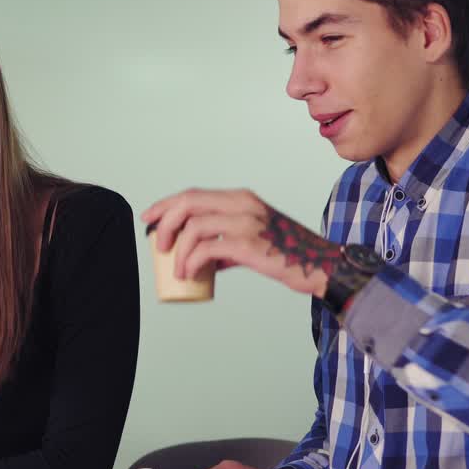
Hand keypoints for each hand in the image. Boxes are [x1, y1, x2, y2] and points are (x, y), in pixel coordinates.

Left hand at [142, 188, 339, 297]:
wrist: (320, 266)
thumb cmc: (287, 254)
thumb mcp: (255, 237)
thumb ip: (229, 242)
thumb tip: (205, 259)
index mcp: (242, 198)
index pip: (193, 194)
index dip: (166, 205)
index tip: (148, 218)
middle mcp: (243, 204)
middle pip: (188, 203)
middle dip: (164, 223)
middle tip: (157, 245)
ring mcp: (246, 222)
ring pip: (193, 227)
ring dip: (177, 251)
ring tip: (177, 269)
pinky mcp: (248, 244)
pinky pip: (206, 249)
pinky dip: (191, 262)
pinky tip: (189, 274)